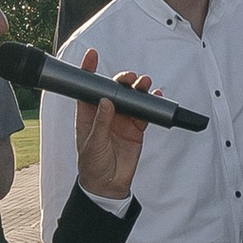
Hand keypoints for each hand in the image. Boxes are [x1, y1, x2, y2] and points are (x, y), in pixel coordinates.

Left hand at [70, 72, 151, 203]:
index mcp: (88, 114)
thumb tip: (106, 102)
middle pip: (113, 89)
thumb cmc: (92, 166)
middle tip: (129, 77)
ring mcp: (121, 120)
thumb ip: (101, 122)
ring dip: (137, 89)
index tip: (92, 56)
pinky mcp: (135, 129)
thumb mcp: (93, 143)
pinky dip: (150, 104)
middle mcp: (105, 114)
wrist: (108, 186)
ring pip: (130, 98)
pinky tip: (155, 95)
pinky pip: (144, 112)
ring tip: (144, 83)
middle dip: (121, 80)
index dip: (89, 71)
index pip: (88, 88)